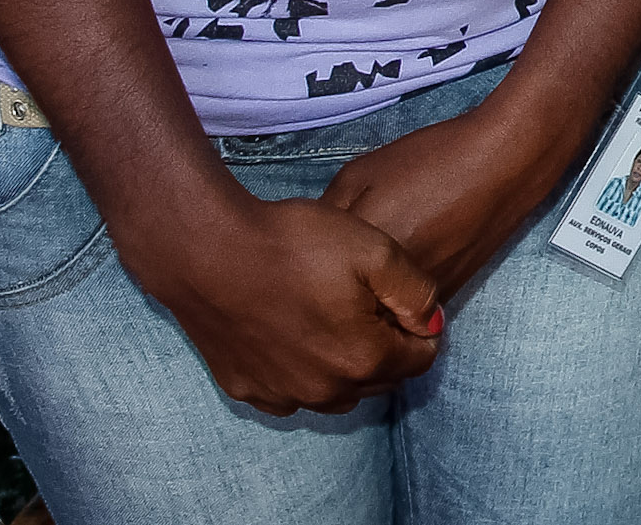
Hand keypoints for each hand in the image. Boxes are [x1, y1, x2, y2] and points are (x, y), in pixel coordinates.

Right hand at [133, 190, 443, 414]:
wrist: (207, 251)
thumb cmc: (293, 245)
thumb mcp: (375, 251)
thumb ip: (416, 292)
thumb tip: (433, 323)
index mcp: (363, 359)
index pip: (420, 360)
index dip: (420, 329)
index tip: (404, 302)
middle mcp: (324, 391)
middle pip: (379, 380)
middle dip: (387, 348)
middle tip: (372, 306)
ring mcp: (280, 395)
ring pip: (335, 392)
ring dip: (346, 365)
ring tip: (335, 318)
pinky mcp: (244, 387)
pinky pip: (290, 393)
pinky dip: (302, 372)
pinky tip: (294, 336)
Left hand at [321, 93, 584, 300]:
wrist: (503, 162)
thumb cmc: (429, 160)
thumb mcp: (358, 175)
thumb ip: (326, 219)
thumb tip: (308, 249)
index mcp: (359, 260)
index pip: (305, 281)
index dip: (297, 268)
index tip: (292, 256)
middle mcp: (387, 293)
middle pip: (336, 306)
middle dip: (321, 292)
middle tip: (316, 266)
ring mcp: (417, 302)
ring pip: (370, 316)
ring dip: (354, 301)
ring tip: (353, 268)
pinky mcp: (445, 300)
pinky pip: (401, 313)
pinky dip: (388, 300)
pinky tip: (392, 269)